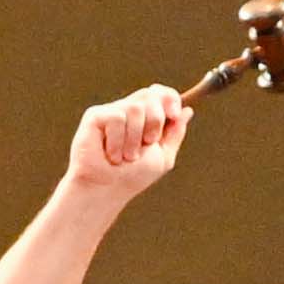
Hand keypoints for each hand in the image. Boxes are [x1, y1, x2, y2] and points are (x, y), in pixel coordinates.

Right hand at [64, 86, 192, 203]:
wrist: (107, 190)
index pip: (160, 94)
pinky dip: (118, 141)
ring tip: (126, 156)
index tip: (174, 114)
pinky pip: (117, 117)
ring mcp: (111, 112)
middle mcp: (128, 111)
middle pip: (150, 94)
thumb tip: (187, 111)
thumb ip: (175, 133)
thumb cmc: (132, 177)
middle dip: (156, 120)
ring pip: (135, 107)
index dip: (170, 98)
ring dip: (135, 138)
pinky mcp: (95, 116)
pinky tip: (111, 155)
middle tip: (148, 142)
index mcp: (145, 118)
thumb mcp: (163, 156)